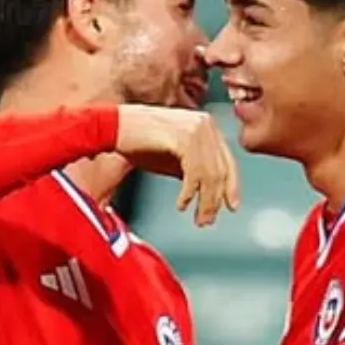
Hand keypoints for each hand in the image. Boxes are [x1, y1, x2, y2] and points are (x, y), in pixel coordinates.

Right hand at [115, 105, 239, 227]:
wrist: (113, 127)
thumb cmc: (138, 141)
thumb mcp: (172, 157)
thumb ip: (192, 168)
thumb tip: (208, 191)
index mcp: (206, 125)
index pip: (227, 161)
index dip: (231, 186)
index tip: (231, 206)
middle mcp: (205, 124)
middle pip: (221, 170)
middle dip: (215, 200)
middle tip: (206, 220)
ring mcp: (196, 129)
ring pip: (210, 175)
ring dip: (204, 202)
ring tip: (197, 218)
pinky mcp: (183, 138)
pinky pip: (195, 173)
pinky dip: (189, 193)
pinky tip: (182, 204)